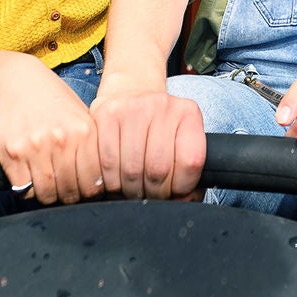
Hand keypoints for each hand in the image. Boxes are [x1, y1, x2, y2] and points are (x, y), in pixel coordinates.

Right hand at [0, 55, 103, 205]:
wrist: (16, 81)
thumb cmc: (53, 101)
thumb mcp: (81, 115)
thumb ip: (92, 145)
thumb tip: (102, 183)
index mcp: (84, 131)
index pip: (93, 182)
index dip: (91, 194)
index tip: (86, 193)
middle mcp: (61, 140)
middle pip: (70, 191)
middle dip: (70, 197)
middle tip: (66, 193)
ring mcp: (34, 147)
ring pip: (46, 194)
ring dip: (48, 197)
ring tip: (49, 189)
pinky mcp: (11, 153)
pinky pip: (22, 189)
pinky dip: (27, 191)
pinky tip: (30, 182)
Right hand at [91, 85, 206, 199]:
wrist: (130, 94)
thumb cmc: (158, 128)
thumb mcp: (180, 141)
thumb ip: (188, 173)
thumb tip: (184, 202)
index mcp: (188, 113)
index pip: (190, 163)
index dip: (180, 188)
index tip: (173, 193)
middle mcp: (163, 106)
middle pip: (158, 170)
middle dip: (153, 194)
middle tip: (148, 195)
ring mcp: (133, 108)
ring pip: (131, 171)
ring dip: (129, 191)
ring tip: (131, 189)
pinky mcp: (107, 115)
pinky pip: (106, 162)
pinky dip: (110, 181)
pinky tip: (115, 180)